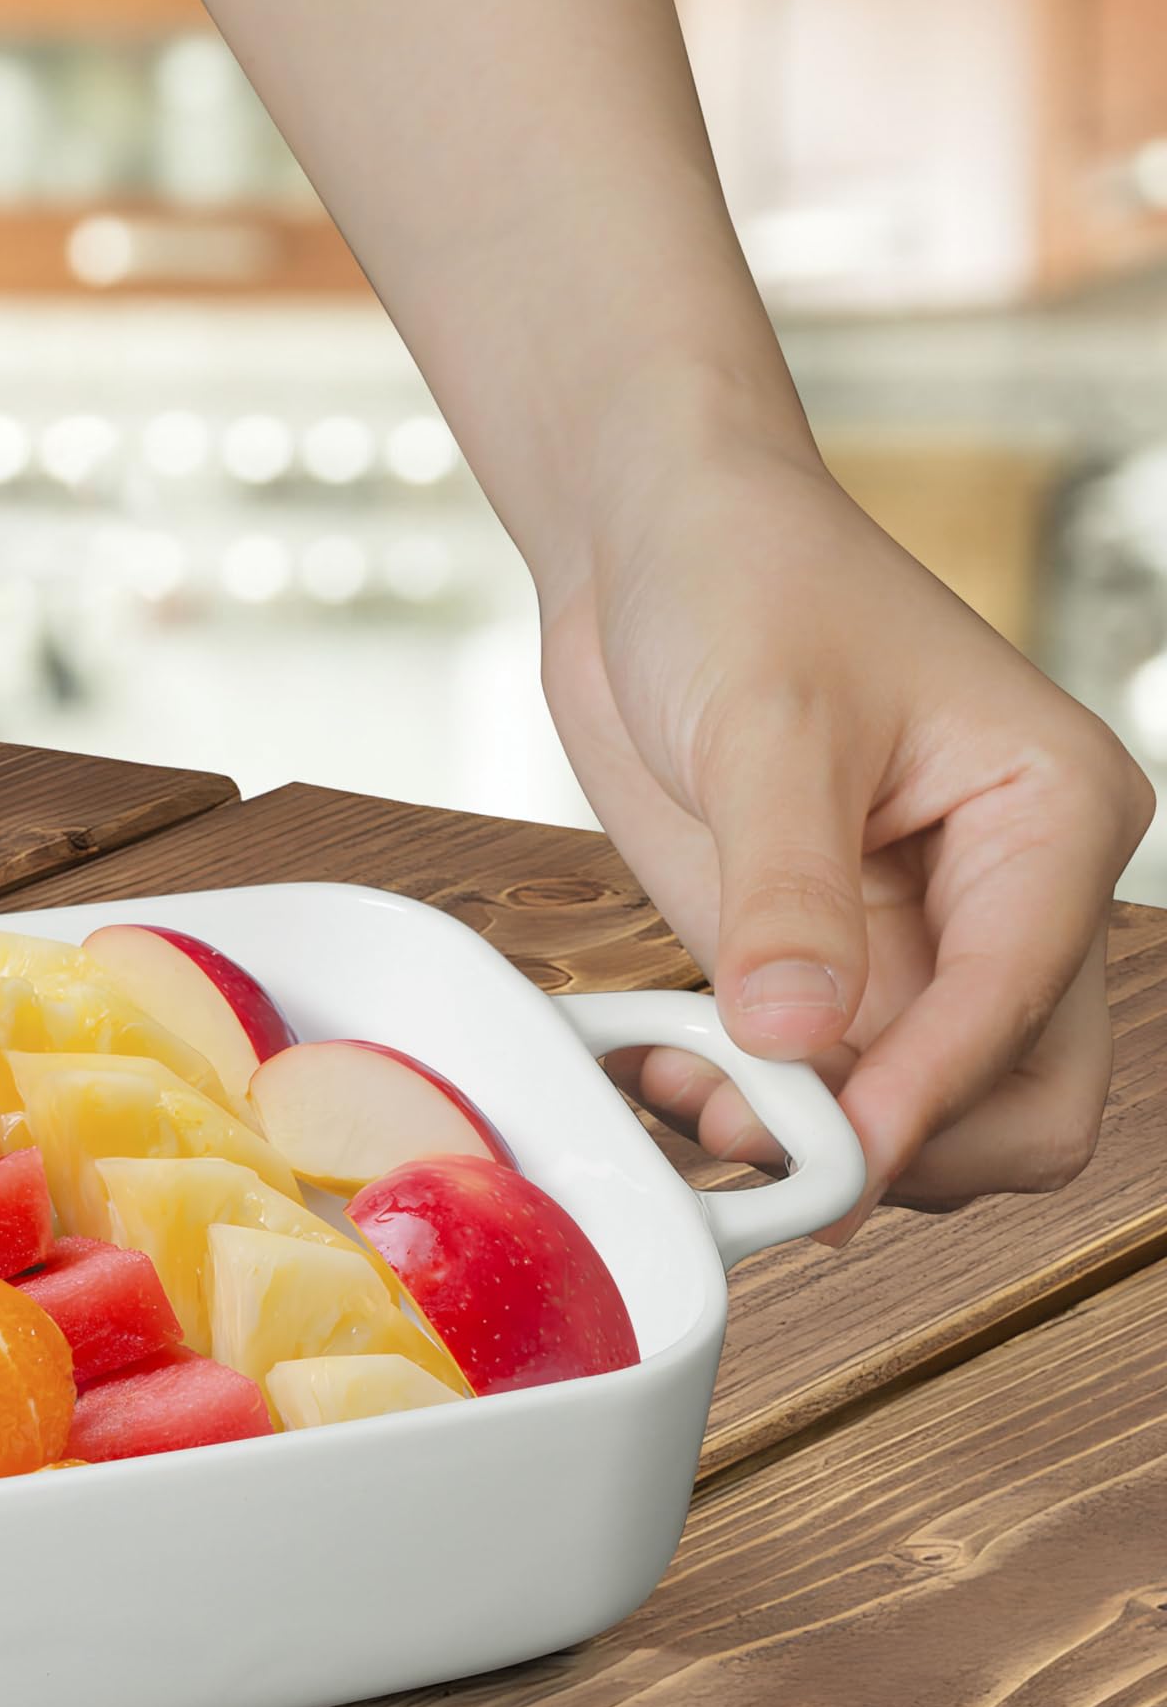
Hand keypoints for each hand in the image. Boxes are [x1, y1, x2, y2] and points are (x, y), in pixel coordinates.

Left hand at [543, 436, 1154, 1232]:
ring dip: (807, 1143)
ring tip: (681, 1089)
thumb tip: (800, 1039)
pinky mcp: (824, 970)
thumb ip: (787, 893)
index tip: (829, 1156)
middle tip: (744, 1130)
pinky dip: (746, 1112)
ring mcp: (917, 947)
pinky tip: (658, 1069)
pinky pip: (816, 1095)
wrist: (656, 551)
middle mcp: (1010, 902)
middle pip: (1016, 1110)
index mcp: (1051, 821)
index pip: (1021, 1010)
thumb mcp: (766, 728)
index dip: (926, 1099)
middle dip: (890, 1148)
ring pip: (914, 1124)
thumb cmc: (743, 585)